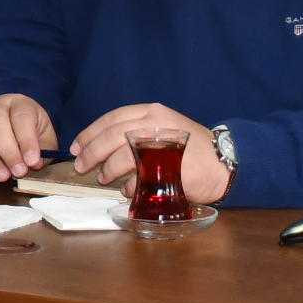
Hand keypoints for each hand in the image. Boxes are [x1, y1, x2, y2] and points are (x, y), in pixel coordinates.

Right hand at [0, 93, 60, 181]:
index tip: (32, 161)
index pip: (21, 116)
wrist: (11, 127)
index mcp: (19, 104)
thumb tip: (34, 164)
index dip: (27, 140)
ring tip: (2, 177)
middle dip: (7, 151)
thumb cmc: (29, 134)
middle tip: (18, 172)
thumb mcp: (45, 139)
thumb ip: (43, 151)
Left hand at [68, 103, 231, 204]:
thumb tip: (103, 148)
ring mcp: (163, 144)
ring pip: (123, 155)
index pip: (112, 118)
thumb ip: (137, 133)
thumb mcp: (163, 130)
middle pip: (113, 136)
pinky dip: (129, 185)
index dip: (91, 132)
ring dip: (108, 169)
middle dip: (92, 152)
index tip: (77, 146)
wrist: (225, 162)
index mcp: (152, 113)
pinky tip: (127, 190)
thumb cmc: (191, 149)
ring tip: (103, 178)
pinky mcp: (171, 166)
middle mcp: (156, 124)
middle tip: (81, 166)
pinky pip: (140, 176)